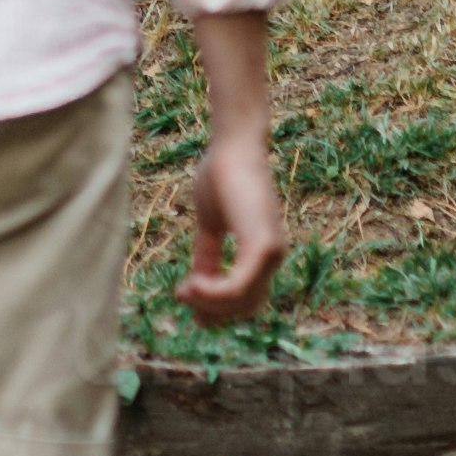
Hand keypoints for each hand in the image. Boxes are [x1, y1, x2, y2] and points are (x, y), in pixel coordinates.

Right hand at [180, 11, 286, 322]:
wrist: (232, 145)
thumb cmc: (221, 174)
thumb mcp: (210, 223)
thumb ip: (208, 254)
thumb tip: (196, 283)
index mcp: (262, 251)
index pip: (247, 297)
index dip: (218, 307)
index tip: (187, 300)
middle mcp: (272, 256)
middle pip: (245, 306)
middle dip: (213, 310)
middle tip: (182, 297)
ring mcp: (271, 252)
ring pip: (242, 300)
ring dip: (210, 302)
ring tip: (183, 291)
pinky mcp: (262, 246)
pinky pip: (238, 287)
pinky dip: (214, 293)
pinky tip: (192, 285)